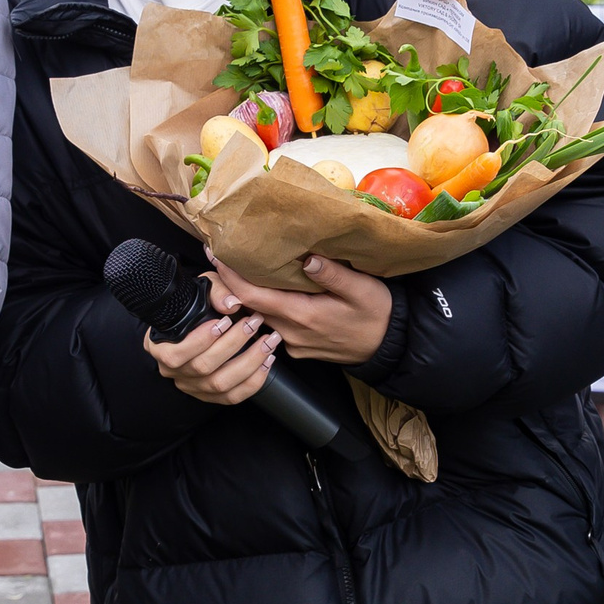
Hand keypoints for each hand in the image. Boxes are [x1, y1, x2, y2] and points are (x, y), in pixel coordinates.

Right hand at [140, 282, 280, 406]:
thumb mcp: (204, 288)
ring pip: (220, 384)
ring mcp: (192, 386)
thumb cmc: (198, 304)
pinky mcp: (211, 396)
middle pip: (203, 367)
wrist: (201, 319)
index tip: (224, 321)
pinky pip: (232, 397)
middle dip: (234, 344)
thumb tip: (231, 304)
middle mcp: (174, 372)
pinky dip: (253, 381)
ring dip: (249, 362)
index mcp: (161, 348)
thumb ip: (216, 292)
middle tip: (255, 322)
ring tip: (268, 341)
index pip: (176, 353)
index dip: (201, 340)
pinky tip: (267, 362)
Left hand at [208, 256, 390, 366]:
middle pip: (247, 307)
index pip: (252, 296)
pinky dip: (263, 309)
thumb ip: (333, 273)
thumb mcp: (363, 289)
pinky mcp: (297, 348)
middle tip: (219, 256)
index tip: (214, 254)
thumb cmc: (377, 314)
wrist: (389, 346)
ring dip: (245, 296)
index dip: (229, 277)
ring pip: (258, 317)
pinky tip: (265, 292)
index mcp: (302, 315)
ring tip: (236, 270)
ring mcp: (292, 343)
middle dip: (230, 284)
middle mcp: (291, 332)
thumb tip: (306, 258)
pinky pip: (272, 326)